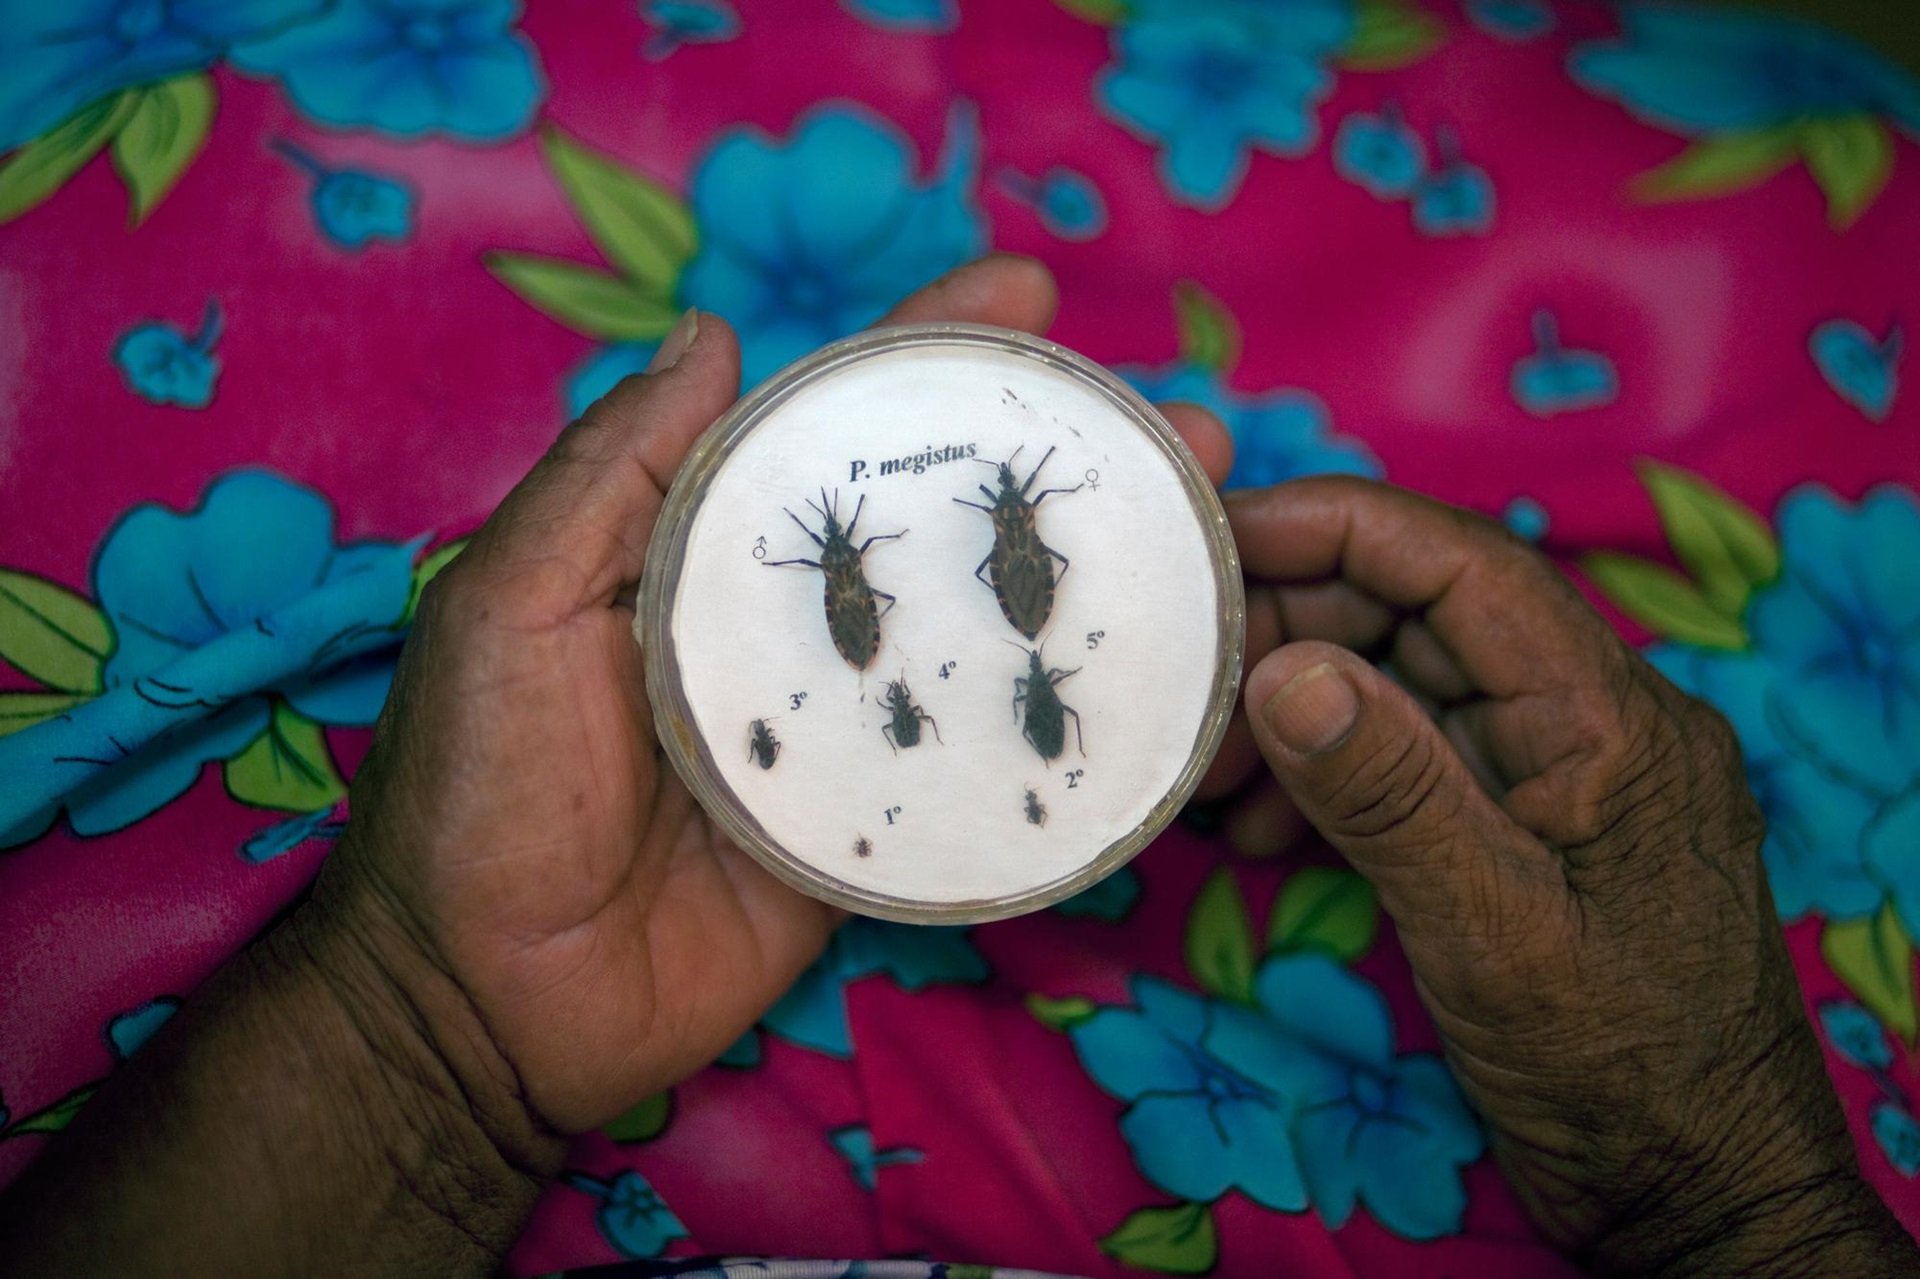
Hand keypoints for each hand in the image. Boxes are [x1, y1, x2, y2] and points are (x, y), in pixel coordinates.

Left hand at [317, 257, 1099, 1142]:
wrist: (481, 1005)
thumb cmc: (476, 787)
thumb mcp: (511, 601)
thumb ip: (610, 475)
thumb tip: (713, 336)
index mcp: (699, 558)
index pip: (826, 432)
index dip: (921, 353)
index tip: (1025, 294)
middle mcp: (783, 634)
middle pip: (933, 529)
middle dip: (1054, 469)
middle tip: (1180, 428)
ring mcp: (837, 738)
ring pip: (975, 643)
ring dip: (1089, 586)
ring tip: (1207, 531)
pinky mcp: (871, 836)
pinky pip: (976, 775)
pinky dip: (1063, 735)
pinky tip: (1161, 693)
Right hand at [1211, 478, 1914, 1275]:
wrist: (1701, 1195)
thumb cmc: (1621, 1071)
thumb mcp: (1493, 931)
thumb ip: (1392, 793)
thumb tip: (1282, 671)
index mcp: (1609, 716)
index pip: (1463, 563)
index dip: (1334, 527)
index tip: (1214, 544)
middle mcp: (1588, 721)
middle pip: (1423, 615)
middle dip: (1295, 635)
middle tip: (1188, 691)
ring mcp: (1554, 776)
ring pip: (1405, 688)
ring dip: (1297, 714)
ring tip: (1209, 780)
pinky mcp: (1522, 831)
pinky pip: (1412, 766)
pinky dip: (1327, 780)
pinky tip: (1258, 827)